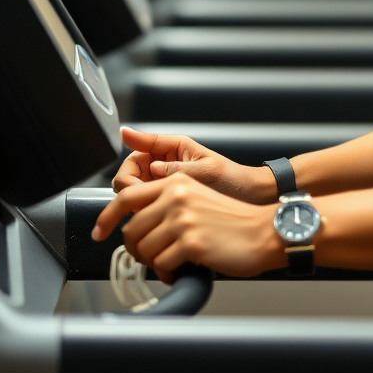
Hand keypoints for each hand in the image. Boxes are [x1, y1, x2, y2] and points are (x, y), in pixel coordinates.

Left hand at [92, 172, 284, 279]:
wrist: (263, 231)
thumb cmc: (233, 221)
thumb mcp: (198, 198)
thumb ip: (167, 202)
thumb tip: (134, 223)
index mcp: (176, 182)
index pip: (127, 196)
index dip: (106, 217)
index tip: (98, 232)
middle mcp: (177, 196)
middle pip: (131, 230)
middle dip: (137, 250)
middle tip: (154, 257)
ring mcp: (183, 219)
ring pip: (143, 250)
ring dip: (154, 263)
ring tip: (173, 263)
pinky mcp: (191, 242)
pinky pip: (160, 265)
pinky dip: (168, 274)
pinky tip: (183, 271)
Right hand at [112, 127, 276, 202]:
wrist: (250, 199)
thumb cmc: (234, 179)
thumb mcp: (207, 170)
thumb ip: (178, 169)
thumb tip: (151, 167)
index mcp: (174, 148)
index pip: (139, 150)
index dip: (128, 158)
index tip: (122, 166)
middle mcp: (165, 165)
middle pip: (131, 174)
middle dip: (129, 189)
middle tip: (136, 206)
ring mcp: (164, 185)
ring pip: (135, 194)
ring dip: (133, 205)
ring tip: (143, 217)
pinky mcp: (166, 204)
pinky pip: (145, 208)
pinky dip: (143, 215)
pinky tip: (148, 224)